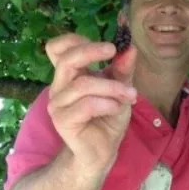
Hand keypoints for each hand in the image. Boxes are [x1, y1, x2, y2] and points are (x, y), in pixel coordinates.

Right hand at [45, 33, 137, 171]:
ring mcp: (58, 104)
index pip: (57, 48)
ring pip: (83, 84)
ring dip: (112, 87)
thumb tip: (130, 48)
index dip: (76, 40)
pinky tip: (116, 108)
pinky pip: (86, 105)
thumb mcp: (120, 89)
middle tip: (113, 51)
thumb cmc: (108, 117)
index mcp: (70, 74)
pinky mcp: (63, 120)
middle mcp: (60, 86)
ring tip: (130, 95)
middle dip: (92, 51)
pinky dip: (107, 104)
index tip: (105, 46)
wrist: (103, 150)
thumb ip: (122, 70)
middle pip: (66, 58)